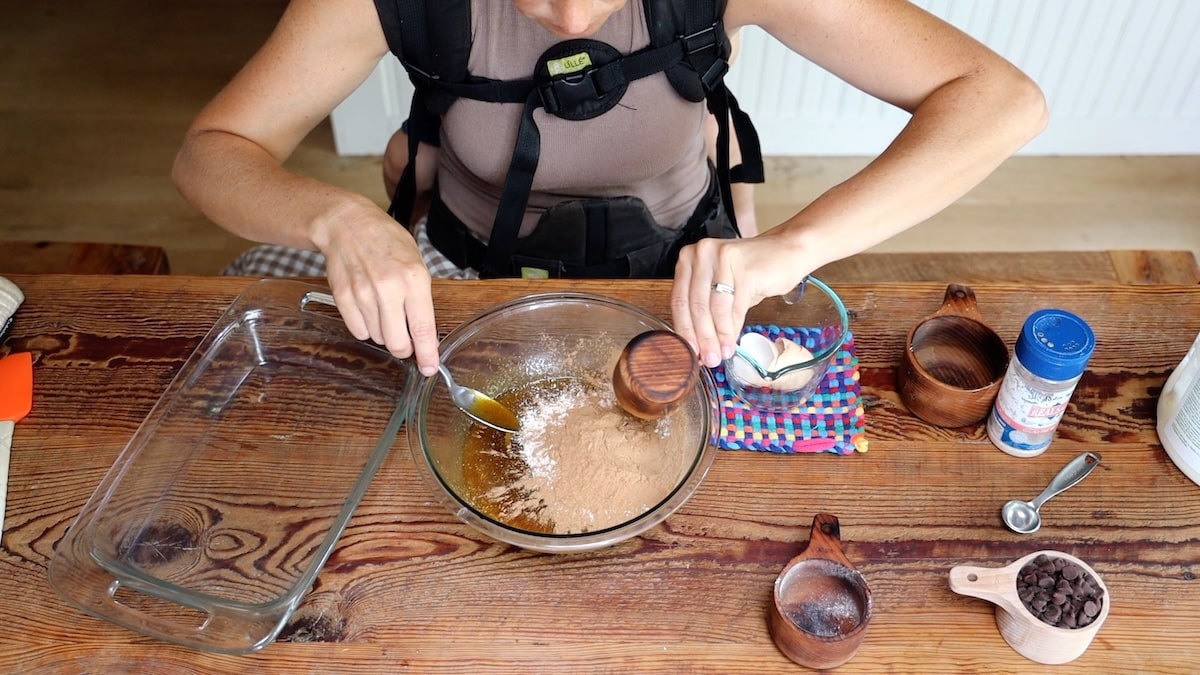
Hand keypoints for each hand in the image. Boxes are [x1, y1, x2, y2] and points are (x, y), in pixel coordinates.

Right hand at [316, 205, 440, 375]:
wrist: (348, 224)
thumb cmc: (387, 241)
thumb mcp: (416, 263)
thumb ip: (420, 299)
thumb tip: (424, 335)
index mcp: (414, 279)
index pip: (423, 328)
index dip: (427, 354)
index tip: (429, 368)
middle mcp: (388, 289)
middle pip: (397, 342)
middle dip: (404, 348)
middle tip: (406, 340)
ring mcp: (363, 294)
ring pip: (377, 338)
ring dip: (384, 333)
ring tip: (384, 310)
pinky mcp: (343, 297)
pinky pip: (357, 330)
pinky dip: (365, 328)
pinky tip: (368, 310)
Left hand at [670, 233, 806, 367]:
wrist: (787, 252)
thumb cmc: (751, 272)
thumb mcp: (721, 287)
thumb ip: (706, 310)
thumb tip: (698, 347)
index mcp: (688, 258)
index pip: (679, 300)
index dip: (683, 330)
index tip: (688, 352)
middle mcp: (702, 253)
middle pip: (695, 305)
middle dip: (701, 337)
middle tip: (707, 359)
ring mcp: (723, 258)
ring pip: (714, 308)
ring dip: (718, 336)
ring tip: (721, 354)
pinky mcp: (745, 269)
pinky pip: (735, 306)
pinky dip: (732, 328)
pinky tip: (732, 342)